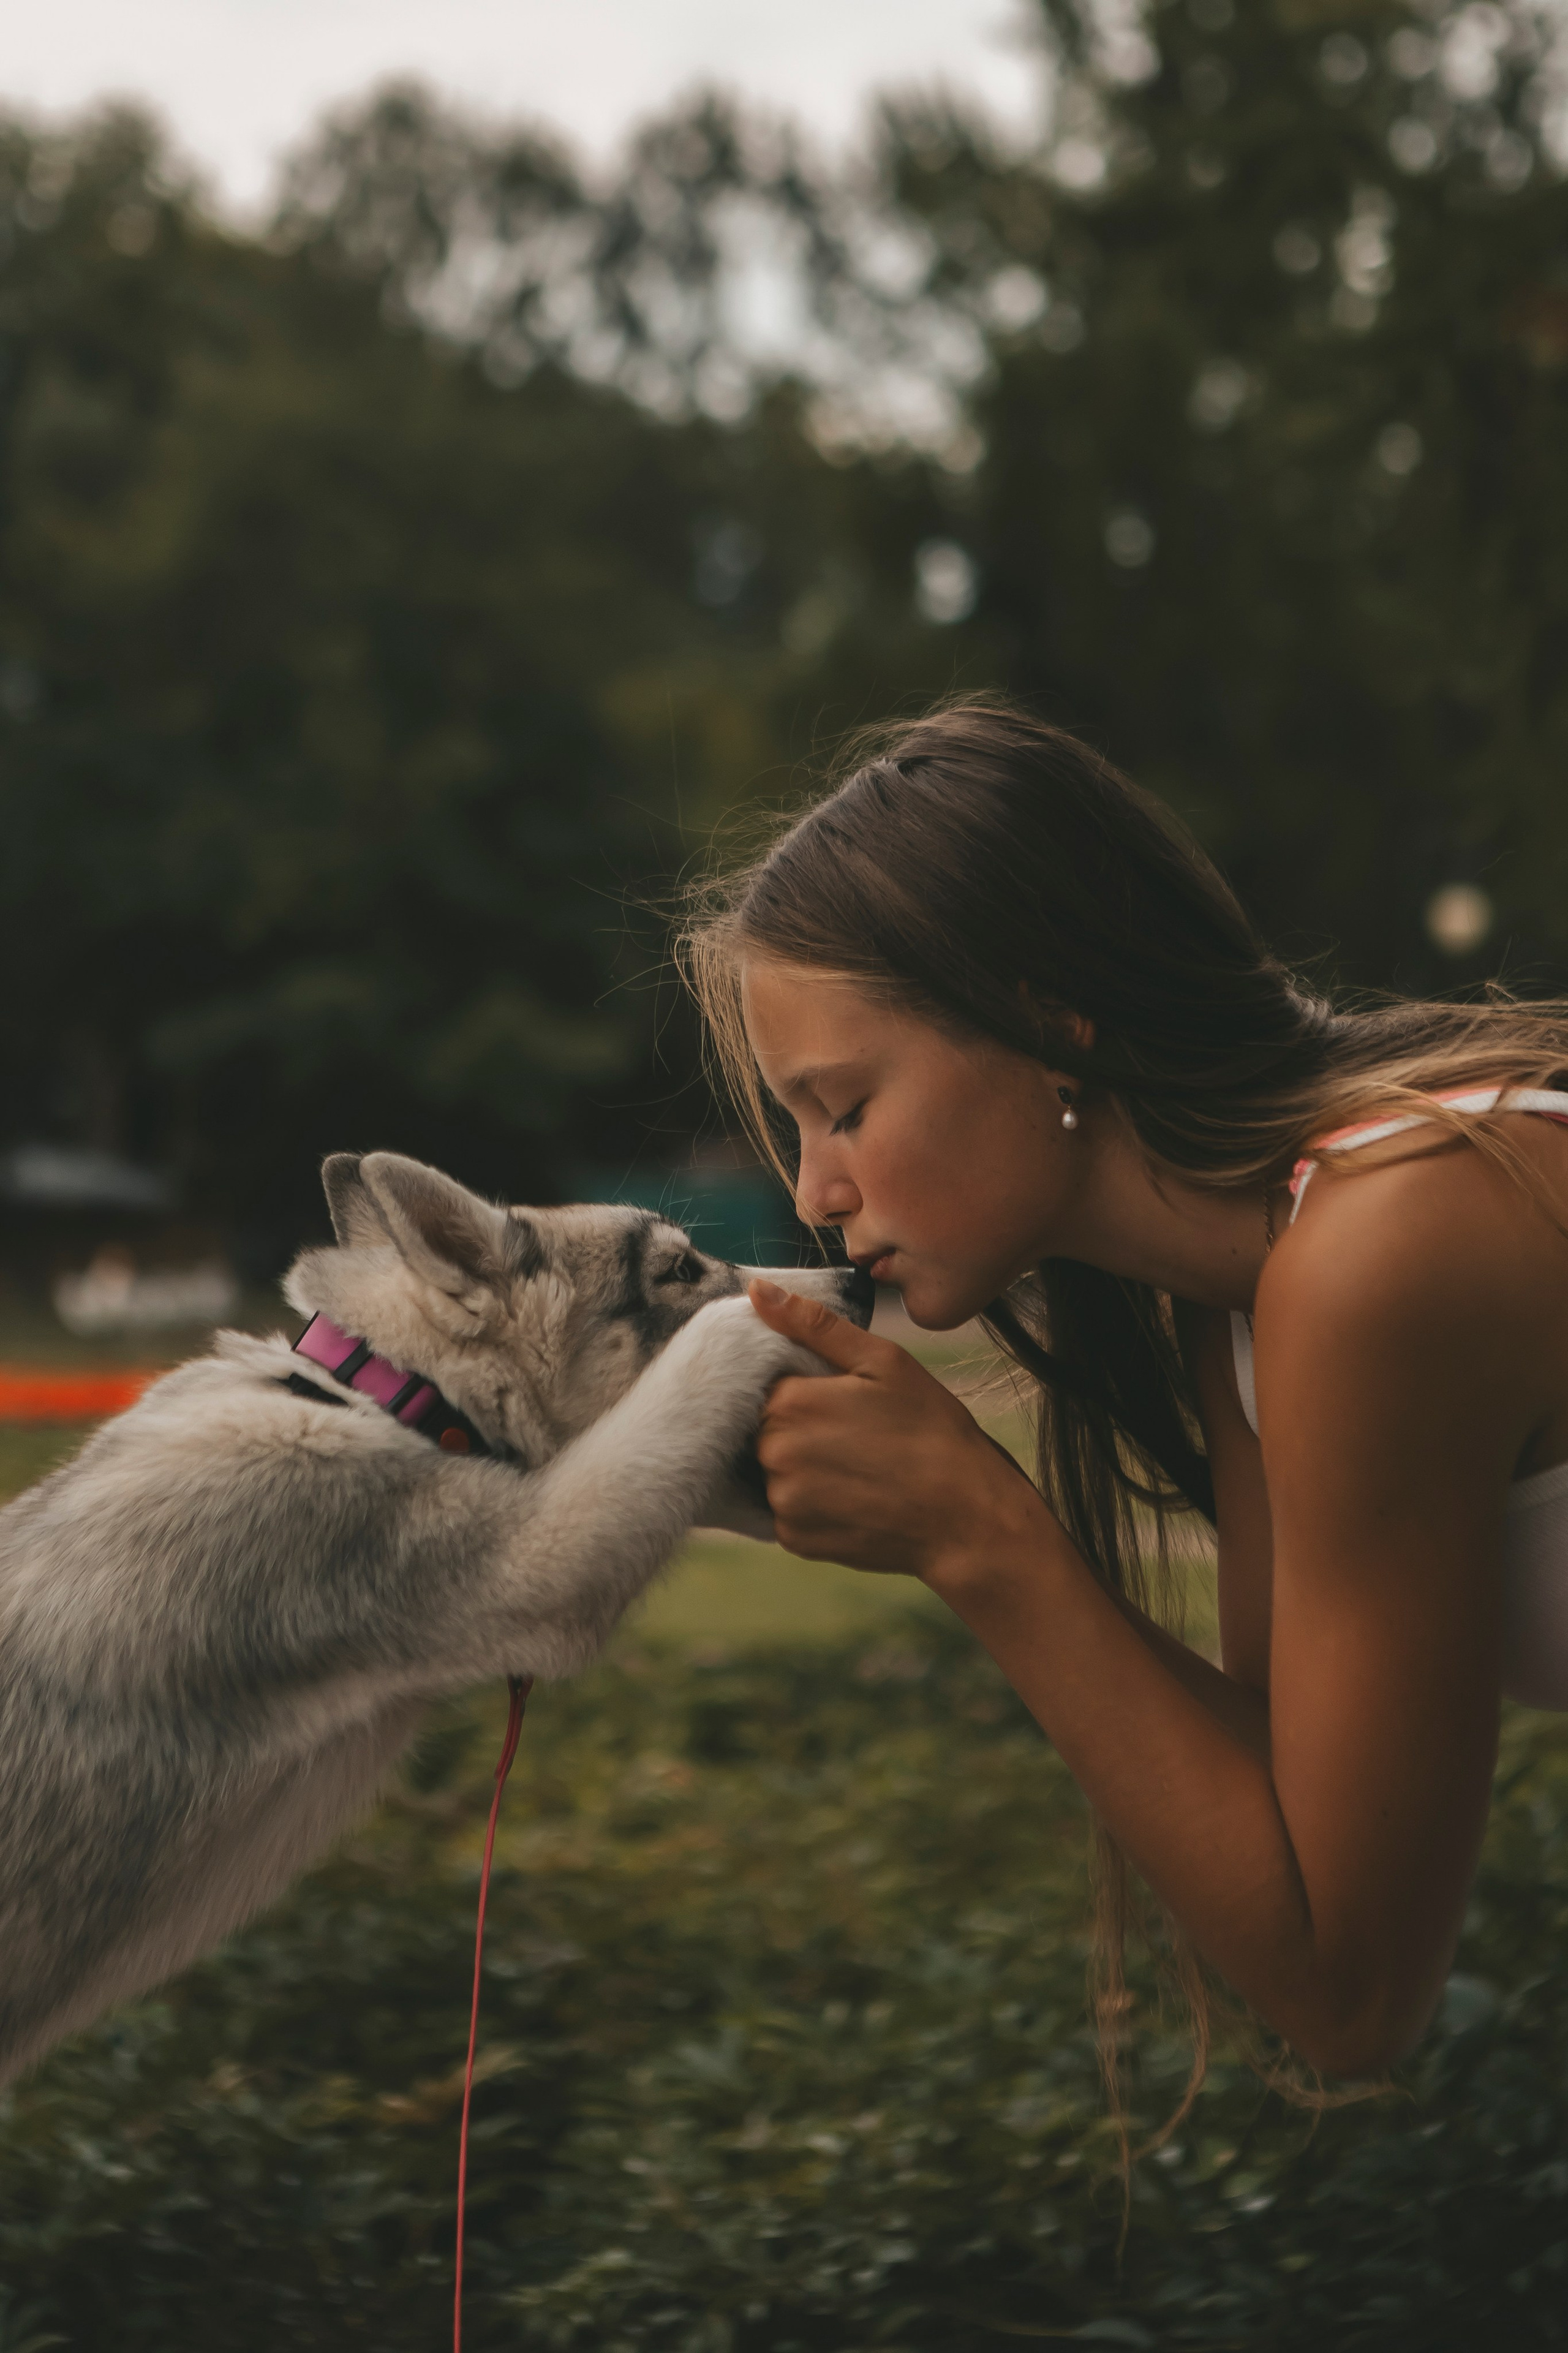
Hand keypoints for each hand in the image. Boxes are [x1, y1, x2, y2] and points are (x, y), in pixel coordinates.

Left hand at [747, 1281, 1045, 1582]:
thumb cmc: (931, 1429)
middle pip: (763, 1428)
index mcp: (787, 1402)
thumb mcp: (882, 1361)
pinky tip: (853, 1496)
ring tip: (857, 1466)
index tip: (838, 1398)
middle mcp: (772, 1453)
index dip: (801, 1387)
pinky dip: (811, 1503)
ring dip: (802, 1465)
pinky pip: (786, 1511)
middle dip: (799, 1426)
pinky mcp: (793, 1539)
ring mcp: (782, 1501)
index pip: (764, 1384)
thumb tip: (757, 1289)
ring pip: (774, 1470)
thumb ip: (814, 1324)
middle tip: (855, 1433)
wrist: (966, 1516)